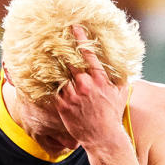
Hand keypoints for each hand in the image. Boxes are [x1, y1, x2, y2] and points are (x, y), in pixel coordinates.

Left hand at [55, 26, 129, 151]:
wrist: (103, 137)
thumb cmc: (113, 114)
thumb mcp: (121, 93)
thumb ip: (119, 76)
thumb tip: (119, 63)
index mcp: (99, 80)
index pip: (88, 55)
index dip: (81, 39)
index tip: (74, 27)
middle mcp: (85, 85)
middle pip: (69, 61)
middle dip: (62, 48)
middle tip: (54, 36)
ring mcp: (72, 94)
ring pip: (59, 74)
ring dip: (54, 65)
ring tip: (46, 55)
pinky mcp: (62, 104)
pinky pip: (53, 89)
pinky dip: (50, 81)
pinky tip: (43, 75)